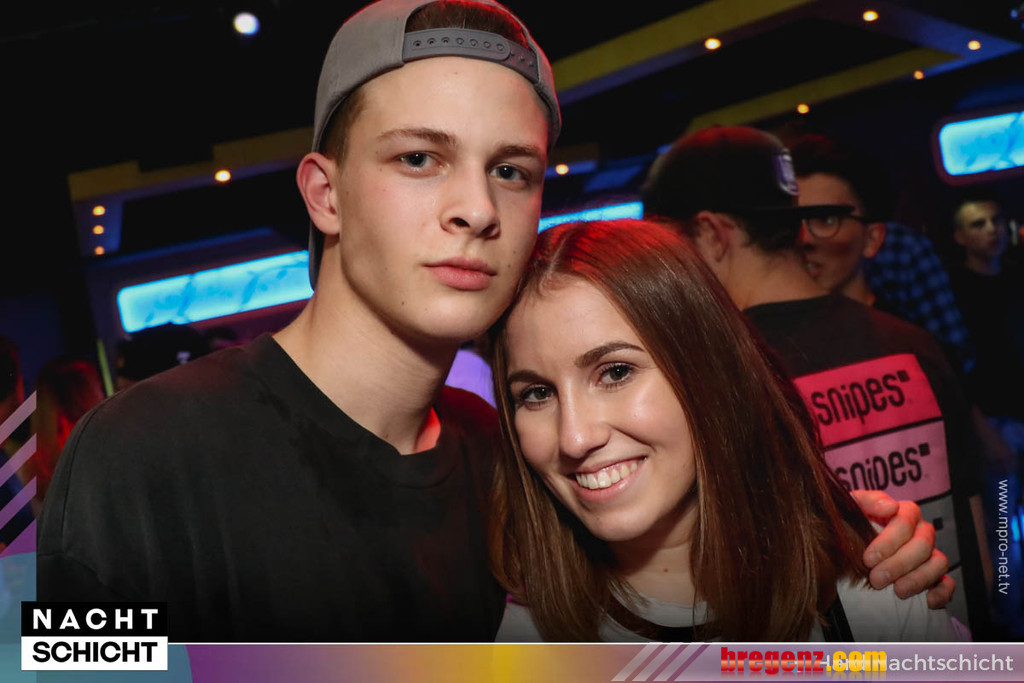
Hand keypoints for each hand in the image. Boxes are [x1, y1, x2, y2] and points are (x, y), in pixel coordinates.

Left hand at [850, 490, 952, 607]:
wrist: (852, 543)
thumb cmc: (853, 524)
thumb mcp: (853, 507)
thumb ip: (868, 500)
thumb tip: (890, 506)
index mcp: (903, 512)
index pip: (906, 519)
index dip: (889, 541)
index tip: (869, 559)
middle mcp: (921, 531)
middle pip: (923, 544)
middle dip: (899, 564)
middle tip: (876, 579)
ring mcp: (930, 553)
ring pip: (938, 562)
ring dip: (918, 579)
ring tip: (897, 591)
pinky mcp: (934, 575)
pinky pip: (947, 582)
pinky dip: (942, 592)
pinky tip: (928, 601)